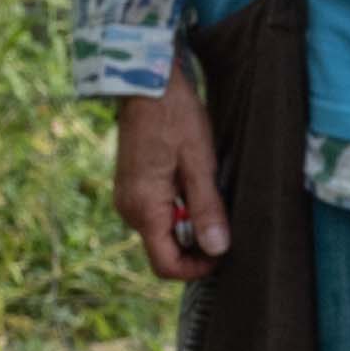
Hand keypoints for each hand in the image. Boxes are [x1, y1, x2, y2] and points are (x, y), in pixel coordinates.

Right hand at [111, 70, 228, 282]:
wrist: (145, 82)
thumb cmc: (175, 117)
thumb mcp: (199, 162)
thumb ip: (207, 209)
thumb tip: (218, 250)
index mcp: (144, 208)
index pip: (166, 265)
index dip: (197, 267)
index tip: (223, 251)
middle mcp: (128, 209)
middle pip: (164, 249)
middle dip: (195, 243)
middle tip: (222, 216)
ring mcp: (126, 198)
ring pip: (160, 231)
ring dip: (187, 224)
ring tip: (208, 192)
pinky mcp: (130, 186)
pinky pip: (154, 213)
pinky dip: (176, 209)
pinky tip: (191, 182)